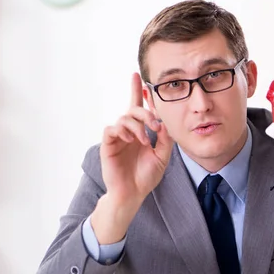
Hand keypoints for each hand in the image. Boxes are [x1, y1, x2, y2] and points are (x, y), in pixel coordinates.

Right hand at [100, 73, 173, 206]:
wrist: (133, 193)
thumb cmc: (146, 176)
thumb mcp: (162, 156)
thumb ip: (165, 139)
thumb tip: (165, 123)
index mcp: (140, 132)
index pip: (140, 109)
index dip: (140, 93)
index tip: (143, 79)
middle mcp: (128, 132)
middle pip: (133, 109)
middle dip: (145, 111)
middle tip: (155, 124)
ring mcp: (117, 137)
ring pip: (123, 118)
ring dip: (137, 126)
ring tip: (144, 140)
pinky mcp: (108, 144)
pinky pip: (111, 129)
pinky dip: (123, 131)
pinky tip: (132, 140)